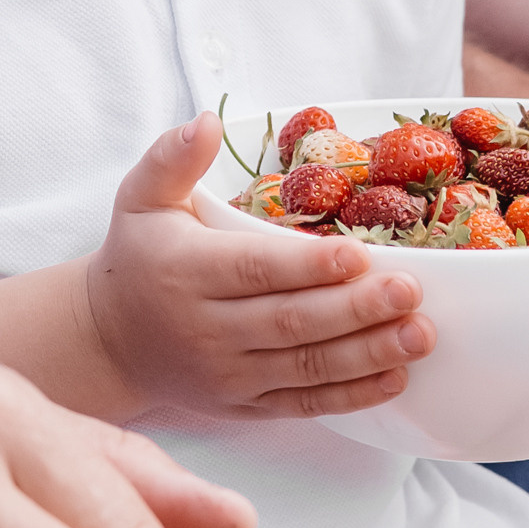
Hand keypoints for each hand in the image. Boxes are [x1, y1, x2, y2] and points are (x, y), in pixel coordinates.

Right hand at [83, 117, 434, 419]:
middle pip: (291, 323)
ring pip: (306, 367)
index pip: (255, 270)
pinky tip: (395, 377)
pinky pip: (304, 404)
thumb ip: (172, 157)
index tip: (359, 254)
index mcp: (187, 272)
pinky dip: (352, 396)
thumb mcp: (141, 198)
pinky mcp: (245, 406)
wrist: (109, 340)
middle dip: (356, 309)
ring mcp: (228, 375)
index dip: (309, 266)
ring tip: (419, 335)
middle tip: (410, 292)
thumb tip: (207, 121)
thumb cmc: (138, 257)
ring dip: (368, 353)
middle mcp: (207, 330)